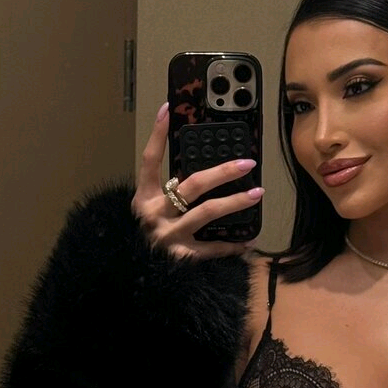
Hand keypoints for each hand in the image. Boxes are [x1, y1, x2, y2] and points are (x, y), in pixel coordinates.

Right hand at [132, 104, 262, 259]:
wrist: (131, 278)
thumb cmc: (143, 239)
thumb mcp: (148, 212)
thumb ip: (165, 193)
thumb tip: (198, 168)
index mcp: (143, 199)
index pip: (150, 161)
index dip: (158, 134)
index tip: (168, 109)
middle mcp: (154, 214)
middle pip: (192, 185)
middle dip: (223, 172)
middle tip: (247, 164)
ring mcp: (167, 236)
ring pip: (207, 212)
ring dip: (235, 202)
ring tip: (257, 193)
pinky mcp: (180, 258)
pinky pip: (212, 248)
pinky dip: (232, 245)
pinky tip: (248, 240)